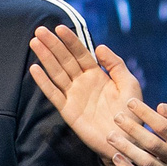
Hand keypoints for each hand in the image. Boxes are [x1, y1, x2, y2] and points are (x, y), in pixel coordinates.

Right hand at [28, 25, 143, 165]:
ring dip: (45, 57)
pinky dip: (43, 82)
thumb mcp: (129, 83)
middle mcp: (82, 82)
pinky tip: (34, 69)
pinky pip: (53, 93)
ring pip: (56, 72)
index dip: (70, 41)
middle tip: (40, 30)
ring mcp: (73, 95)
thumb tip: (99, 47)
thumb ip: (115, 65)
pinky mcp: (67, 110)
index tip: (59, 28)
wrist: (127, 137)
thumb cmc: (132, 111)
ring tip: (35, 42)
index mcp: (97, 74)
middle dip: (53, 45)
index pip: (80, 53)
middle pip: (64, 60)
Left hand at [117, 100, 166, 165]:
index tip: (131, 103)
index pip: (164, 127)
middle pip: (152, 144)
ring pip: (145, 162)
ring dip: (126, 149)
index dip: (146, 114)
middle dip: (133, 129)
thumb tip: (160, 106)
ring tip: (111, 136)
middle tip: (117, 117)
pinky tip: (116, 157)